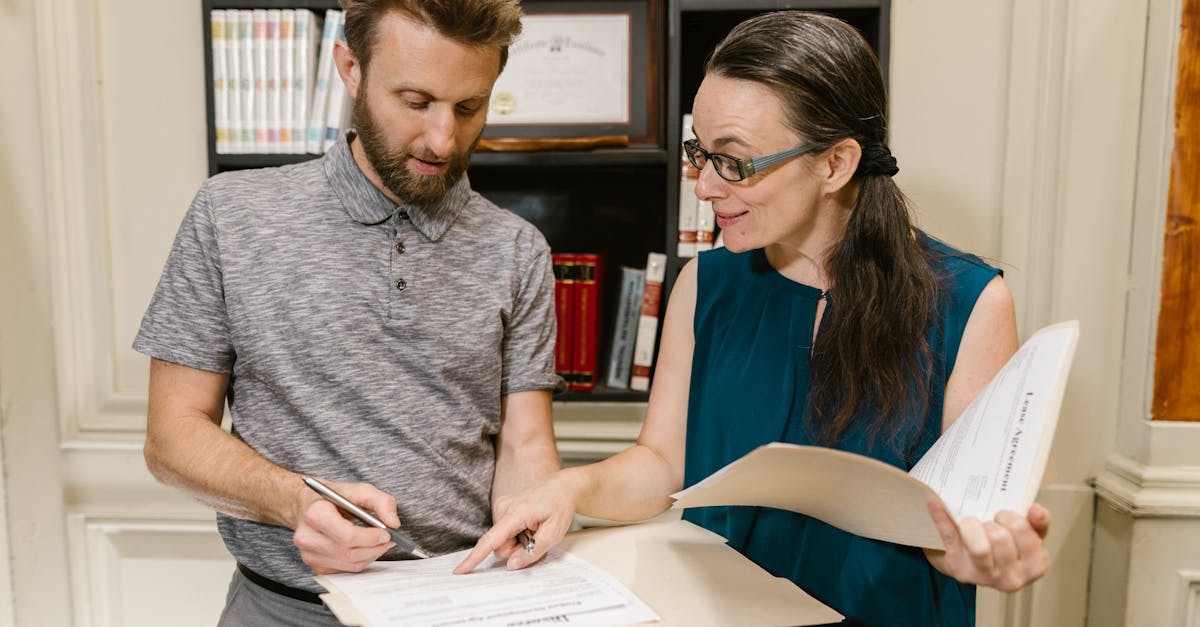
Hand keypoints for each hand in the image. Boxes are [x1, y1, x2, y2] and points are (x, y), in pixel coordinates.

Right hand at [292, 479, 398, 574]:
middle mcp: (308, 537)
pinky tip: (364, 548)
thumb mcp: (360, 490)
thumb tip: (393, 523)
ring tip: (379, 542)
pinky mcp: (316, 566)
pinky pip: (346, 571)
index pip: (346, 536)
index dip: (370, 538)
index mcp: (315, 514)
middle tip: (388, 538)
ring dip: (371, 555)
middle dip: (375, 547)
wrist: (309, 506)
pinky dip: (361, 561)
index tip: (386, 533)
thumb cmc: (335, 497)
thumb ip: (381, 502)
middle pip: (350, 553)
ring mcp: (309, 555)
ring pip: (351, 565)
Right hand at [453, 472, 577, 573]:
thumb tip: (511, 565)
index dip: (475, 558)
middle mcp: (504, 507)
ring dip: (518, 542)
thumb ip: (533, 552)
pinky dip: (516, 535)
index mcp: (516, 513)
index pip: (492, 540)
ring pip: (502, 541)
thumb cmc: (559, 506)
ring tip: (534, 529)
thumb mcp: (554, 533)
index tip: (460, 570)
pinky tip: (529, 525)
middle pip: (500, 547)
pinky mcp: (502, 509)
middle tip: (537, 537)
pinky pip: (504, 533)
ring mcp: (501, 507)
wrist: (562, 486)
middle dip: (517, 550)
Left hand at [924, 500, 1050, 591]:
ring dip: (972, 526)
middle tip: (989, 522)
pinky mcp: (959, 570)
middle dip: (993, 523)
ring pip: (979, 547)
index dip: (1012, 519)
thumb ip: (1037, 521)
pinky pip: (949, 538)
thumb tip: (1036, 510)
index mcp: (1035, 565)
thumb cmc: (1006, 545)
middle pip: (1000, 537)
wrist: (975, 561)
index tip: (1004, 515)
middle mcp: (1012, 578)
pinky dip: (941, 518)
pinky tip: (933, 503)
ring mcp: (984, 576)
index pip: (1024, 532)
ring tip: (973, 524)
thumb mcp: (1028, 534)